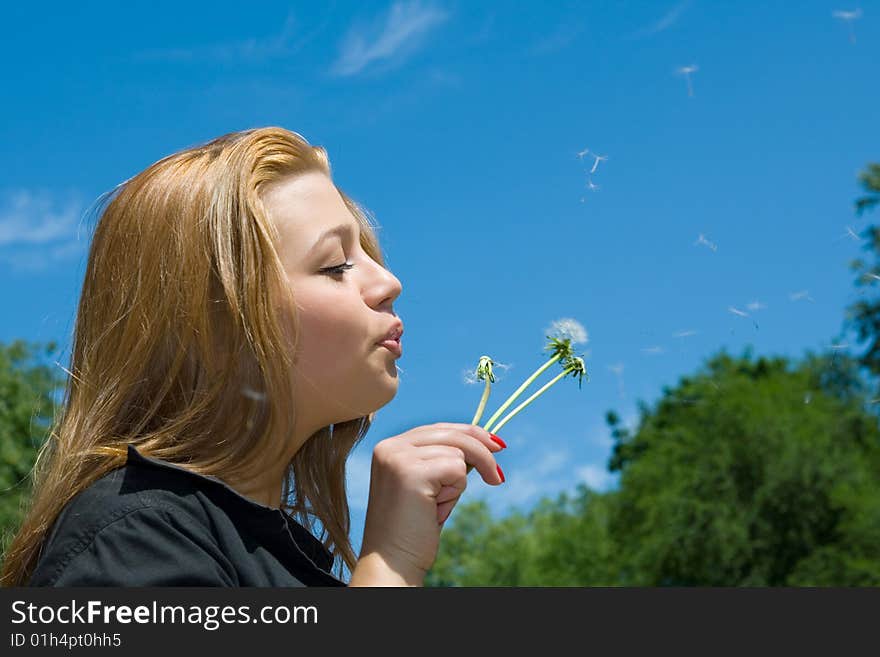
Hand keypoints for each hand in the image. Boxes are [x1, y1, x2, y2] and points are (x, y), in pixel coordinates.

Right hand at [354, 422, 504, 584]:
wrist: (393, 563)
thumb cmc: (413, 528)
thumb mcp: (429, 485)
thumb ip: (445, 460)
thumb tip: (486, 443)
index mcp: (390, 447)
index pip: (439, 428)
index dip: (470, 434)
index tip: (496, 445)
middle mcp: (390, 447)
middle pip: (452, 434)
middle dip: (482, 453)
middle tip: (498, 478)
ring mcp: (398, 458)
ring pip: (458, 453)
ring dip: (457, 485)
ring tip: (435, 508)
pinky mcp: (411, 472)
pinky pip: (457, 469)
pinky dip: (455, 492)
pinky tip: (435, 510)